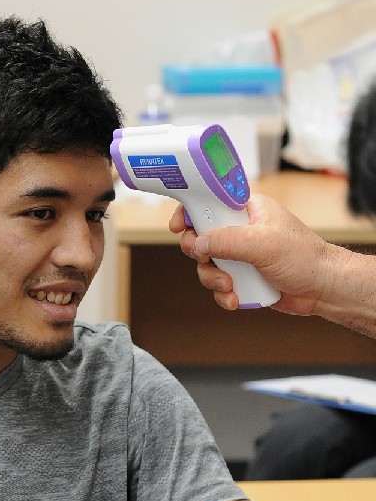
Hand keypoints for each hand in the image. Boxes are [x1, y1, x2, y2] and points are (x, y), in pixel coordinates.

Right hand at [168, 194, 331, 316]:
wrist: (320, 289)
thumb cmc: (304, 257)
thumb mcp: (264, 243)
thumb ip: (228, 240)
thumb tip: (198, 242)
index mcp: (247, 210)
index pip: (210, 201)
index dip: (190, 210)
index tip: (179, 225)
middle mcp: (240, 230)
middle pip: (200, 236)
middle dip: (200, 253)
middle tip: (207, 259)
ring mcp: (239, 255)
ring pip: (206, 265)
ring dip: (213, 279)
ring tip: (230, 286)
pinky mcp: (241, 277)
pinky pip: (218, 285)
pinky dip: (223, 295)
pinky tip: (235, 299)